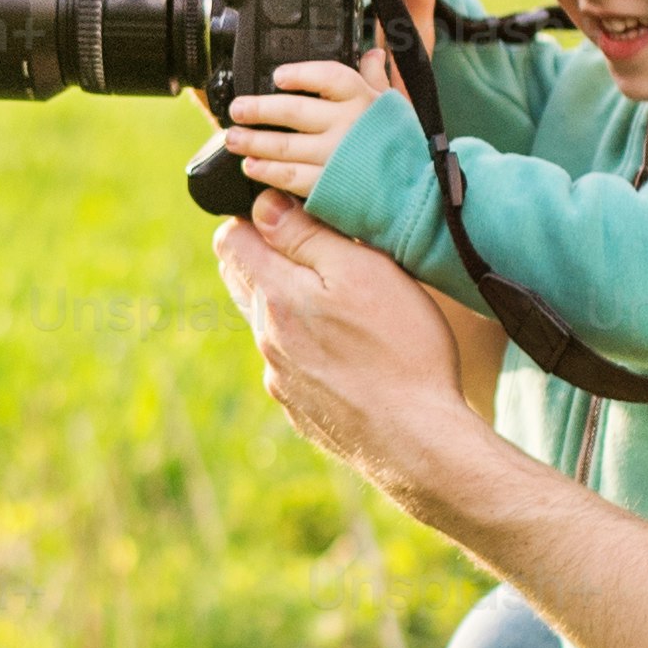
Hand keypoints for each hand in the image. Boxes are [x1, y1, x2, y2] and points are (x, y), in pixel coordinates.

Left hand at [210, 194, 483, 515]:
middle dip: (269, 258)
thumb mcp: (362, 270)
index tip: (293, 216)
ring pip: (268, 325)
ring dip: (292, 306)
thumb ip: (306, 235)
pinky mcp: (300, 410)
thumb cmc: (400, 348)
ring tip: (340, 306)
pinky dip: (309, 349)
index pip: (230, 240)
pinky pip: (291, 365)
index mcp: (275, 297)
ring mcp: (280, 380)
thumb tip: (262, 206)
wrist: (418, 441)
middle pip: (244, 282)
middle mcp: (266, 340)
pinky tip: (350, 355)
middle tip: (317, 253)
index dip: (256, 218)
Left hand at [217, 53, 394, 205]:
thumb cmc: (403, 149)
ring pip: (284, 145)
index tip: (278, 76)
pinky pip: (289, 177)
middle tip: (237, 109)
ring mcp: (336, 157)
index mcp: (364, 100)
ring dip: (254, 141)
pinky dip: (266, 171)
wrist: (417, 197)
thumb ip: (377, 79)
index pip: (328, 76)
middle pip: (293, 111)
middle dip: (259, 109)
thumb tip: (372, 52)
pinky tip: (251, 167)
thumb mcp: (394, 108)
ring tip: (233, 138)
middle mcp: (348, 124)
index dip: (300, 74)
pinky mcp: (328, 187)